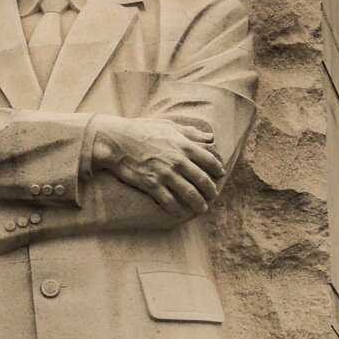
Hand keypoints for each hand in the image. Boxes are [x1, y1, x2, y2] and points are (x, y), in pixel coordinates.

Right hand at [85, 116, 224, 216]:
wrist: (117, 141)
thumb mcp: (169, 126)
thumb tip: (210, 137)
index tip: (220, 175)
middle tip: (213, 196)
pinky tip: (180, 213)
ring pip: (189, 193)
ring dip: (198, 204)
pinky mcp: (152, 185)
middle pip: (202, 180)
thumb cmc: (142, 131)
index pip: (209, 160)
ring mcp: (165, 174)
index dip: (217, 169)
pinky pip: (169, 201)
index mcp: (184, 145)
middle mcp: (178, 161)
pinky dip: (177, 209)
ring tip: (202, 208)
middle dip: (211, 191)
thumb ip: (191, 133)